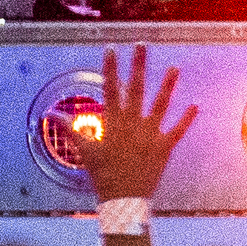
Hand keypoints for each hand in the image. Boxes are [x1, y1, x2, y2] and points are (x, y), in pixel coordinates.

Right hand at [70, 45, 198, 201]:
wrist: (122, 200)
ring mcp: (149, 134)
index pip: (110, 89)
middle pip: (135, 89)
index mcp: (113, 123)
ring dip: (168, 85)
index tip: (111, 49)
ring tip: (175, 68)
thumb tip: (50, 114)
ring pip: (160, 105)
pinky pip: (177, 130)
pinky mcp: (163, 147)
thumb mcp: (84, 150)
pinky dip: (187, 118)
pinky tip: (195, 104)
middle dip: (138, 66)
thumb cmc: (102, 175)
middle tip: (142, 45)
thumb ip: (70, 128)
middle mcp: (132, 124)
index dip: (110, 68)